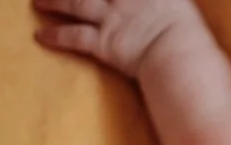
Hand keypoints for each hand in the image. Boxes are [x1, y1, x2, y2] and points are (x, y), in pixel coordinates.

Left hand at [33, 0, 206, 77]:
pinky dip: (56, 37)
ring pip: (75, 4)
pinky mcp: (105, 43)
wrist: (180, 54)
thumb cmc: (191, 32)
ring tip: (39, 2)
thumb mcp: (181, 2)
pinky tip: (41, 36)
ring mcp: (111, 18)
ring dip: (55, 2)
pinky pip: (75, 38)